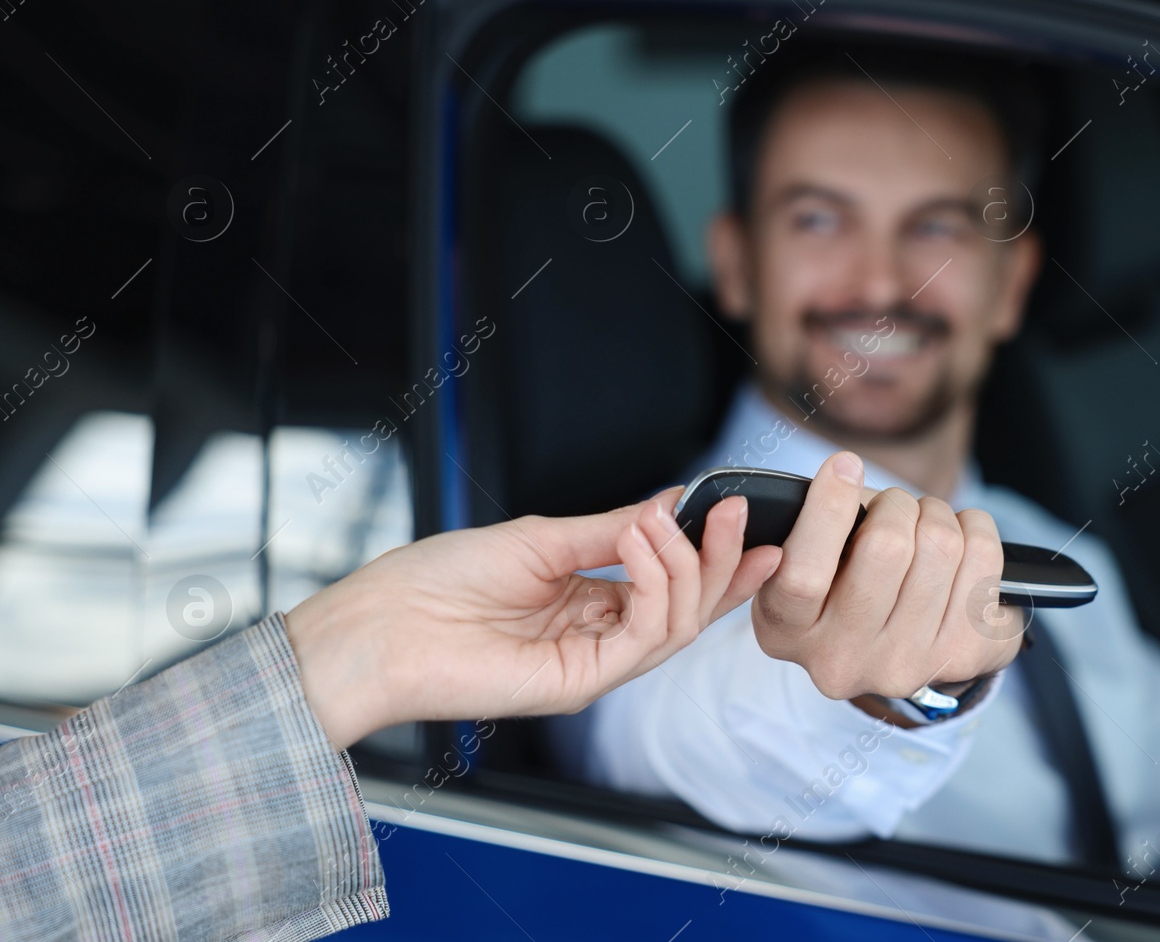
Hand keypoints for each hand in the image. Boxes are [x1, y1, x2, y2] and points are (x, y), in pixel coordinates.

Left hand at [285, 490, 781, 749]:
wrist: (381, 625)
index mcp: (589, 604)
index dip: (720, 558)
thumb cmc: (437, 582)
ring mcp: (592, 664)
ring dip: (686, 564)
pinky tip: (639, 545)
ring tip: (660, 520)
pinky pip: (645, 639)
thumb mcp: (540, 537)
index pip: (674, 586)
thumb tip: (674, 502)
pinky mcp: (580, 684)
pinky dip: (656, 587)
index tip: (754, 519)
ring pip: (678, 625)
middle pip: (690, 608)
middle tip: (734, 509)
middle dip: (722, 557)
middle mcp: (598, 637)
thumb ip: (612, 528)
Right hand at [750, 451, 1022, 706]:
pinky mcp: (966, 655)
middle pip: (887, 546)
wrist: (893, 645)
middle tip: (893, 507)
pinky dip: (976, 529)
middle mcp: (846, 660)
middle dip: (895, 504)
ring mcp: (909, 664)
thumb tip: (848, 476)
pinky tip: (960, 546)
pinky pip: (985, 557)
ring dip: (936, 514)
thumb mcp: (803, 558)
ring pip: (942, 543)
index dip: (828, 508)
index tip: (845, 465)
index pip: (804, 575)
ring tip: (924, 526)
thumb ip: (813, 525)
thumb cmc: (842, 582)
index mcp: (790, 633)